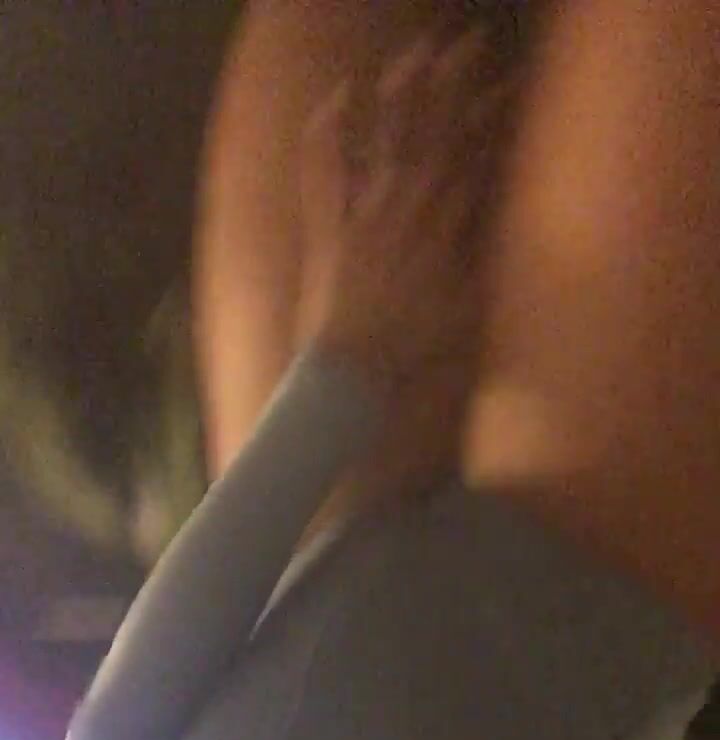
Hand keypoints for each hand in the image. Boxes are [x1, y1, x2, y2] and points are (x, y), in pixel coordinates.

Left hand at [297, 28, 516, 408]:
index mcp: (446, 226)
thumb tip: (517, 252)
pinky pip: (324, 168)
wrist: (352, 373)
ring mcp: (364, 212)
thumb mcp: (469, 314)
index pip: (478, 156)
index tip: (511, 85)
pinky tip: (338, 97)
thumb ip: (491, 276)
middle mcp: (408, 207)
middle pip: (437, 131)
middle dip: (456, 83)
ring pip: (388, 138)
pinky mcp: (328, 226)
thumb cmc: (413, 352)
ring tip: (417, 53)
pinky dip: (329, 130)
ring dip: (403, 92)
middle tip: (470, 43)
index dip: (495, 117)